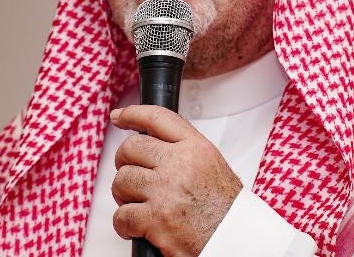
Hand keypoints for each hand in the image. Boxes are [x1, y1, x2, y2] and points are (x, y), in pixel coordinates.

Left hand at [110, 105, 242, 256]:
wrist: (234, 240)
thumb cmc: (225, 210)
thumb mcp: (212, 166)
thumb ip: (184, 150)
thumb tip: (152, 144)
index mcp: (196, 148)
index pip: (157, 118)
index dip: (132, 114)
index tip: (119, 117)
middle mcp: (180, 164)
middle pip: (131, 148)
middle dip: (124, 162)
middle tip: (131, 176)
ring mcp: (165, 191)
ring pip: (122, 180)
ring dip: (123, 195)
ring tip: (137, 204)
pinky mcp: (155, 219)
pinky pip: (121, 215)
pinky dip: (123, 224)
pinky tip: (135, 227)